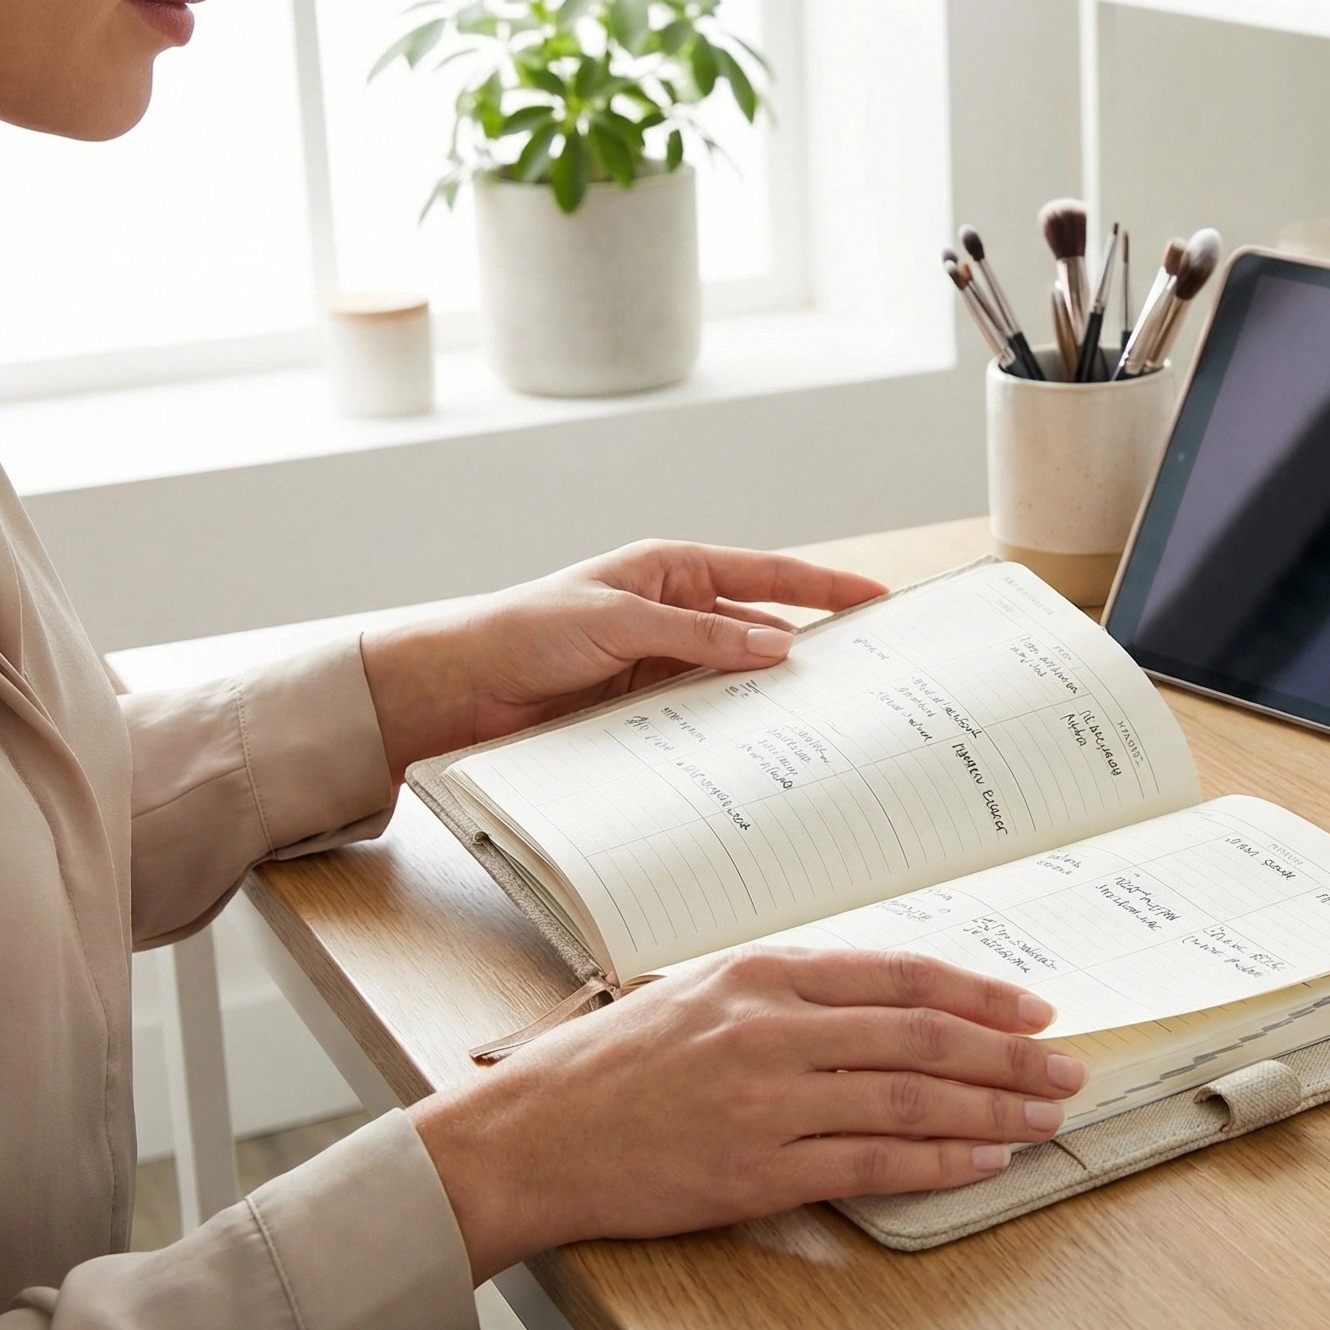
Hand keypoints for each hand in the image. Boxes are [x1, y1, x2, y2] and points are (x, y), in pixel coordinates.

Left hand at [358, 539, 885, 780]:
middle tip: (867, 677)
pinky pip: (702, 726)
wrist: (451, 693)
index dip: (823, 588)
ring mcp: (661, 670)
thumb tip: (778, 646)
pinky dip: (730, 739)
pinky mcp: (643, 718)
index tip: (878, 599)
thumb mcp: (618, 619)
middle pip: (759, 634)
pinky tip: (761, 757)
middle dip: (810, 653)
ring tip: (826, 726)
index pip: (764, 575)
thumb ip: (699, 634)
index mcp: (670, 572)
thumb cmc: (522, 631)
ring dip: (769, 704)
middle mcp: (673, 618)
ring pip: (735, 686)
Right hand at [408, 947, 1085, 1279]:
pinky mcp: (757, 1168)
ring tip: (1044, 1116)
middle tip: (1066, 1066)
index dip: (980, 993)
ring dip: (993, 1108)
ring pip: (912, 1097)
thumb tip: (885, 1009)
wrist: (526, 1137)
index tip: (1034, 1009)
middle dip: (1010, 1053)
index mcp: (763, 973)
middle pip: (924, 1034)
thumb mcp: (698, 995)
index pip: (901, 976)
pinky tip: (982, 1160)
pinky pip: (873, 1160)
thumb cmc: (606, 1067)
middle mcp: (773, 1027)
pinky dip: (939, 1159)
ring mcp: (768, 1100)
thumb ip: (787, 996)